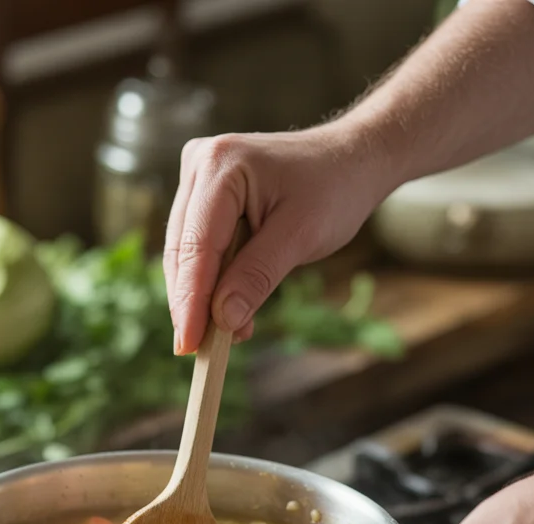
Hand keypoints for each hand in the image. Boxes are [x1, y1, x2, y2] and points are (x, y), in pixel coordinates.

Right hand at [163, 122, 388, 354]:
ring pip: (185, 254)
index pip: (196, 246)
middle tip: (197, 352)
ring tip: (223, 337)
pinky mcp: (204, 197)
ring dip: (201, 298)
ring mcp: (198, 179)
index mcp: (221, 165)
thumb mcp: (300, 236)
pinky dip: (212, 284)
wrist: (350, 161)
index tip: (188, 344)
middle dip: (190, 304)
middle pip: (183, 251)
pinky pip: (199, 249)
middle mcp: (201, 164)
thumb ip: (258, 276)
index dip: (190, 300)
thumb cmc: (333, 190)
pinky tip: (230, 313)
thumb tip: (223, 320)